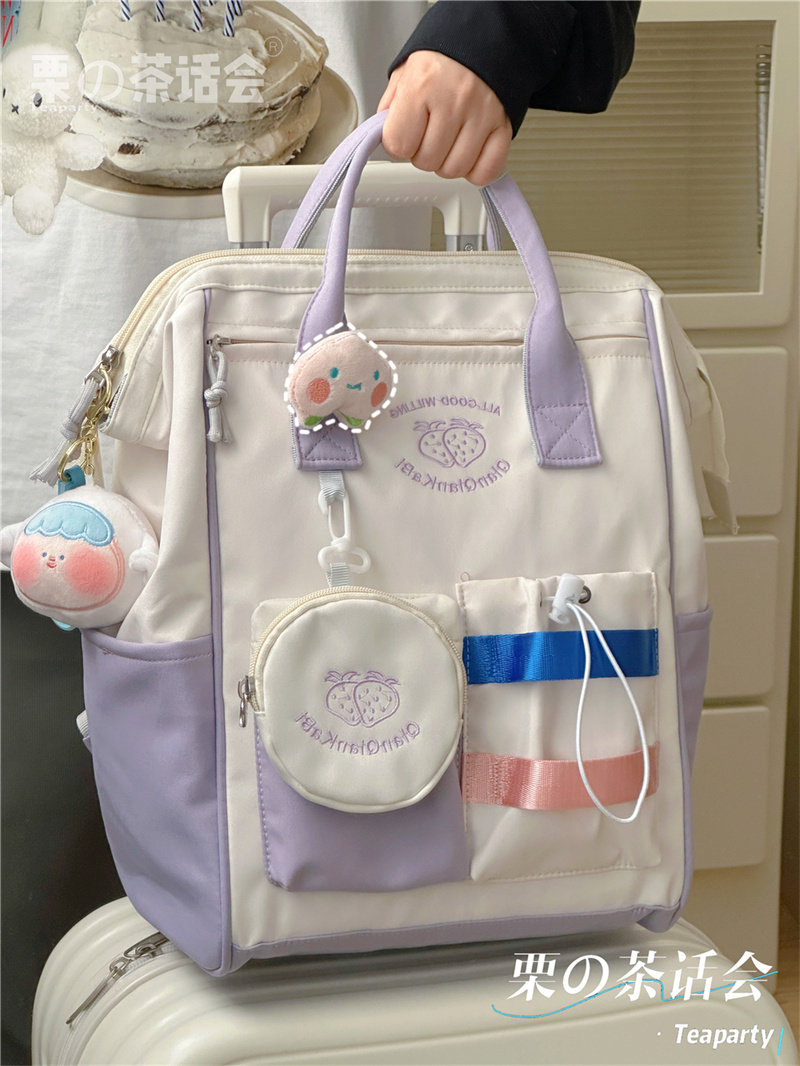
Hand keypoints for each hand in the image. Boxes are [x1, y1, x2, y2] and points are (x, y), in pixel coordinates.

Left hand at [377, 51, 511, 186]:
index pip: (398, 144)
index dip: (398, 144)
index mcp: (422, 84)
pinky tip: (468, 153)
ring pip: (454, 170)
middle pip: (427, 161)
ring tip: (449, 141)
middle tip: (428, 134)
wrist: (485, 36)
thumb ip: (391, 107)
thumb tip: (384, 137)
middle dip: (423, 153)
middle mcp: (453, 100)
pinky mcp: (503, 126)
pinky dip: (475, 170)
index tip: (404, 134)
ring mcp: (481, 115)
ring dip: (447, 162)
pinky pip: (486, 171)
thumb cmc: (444, 55)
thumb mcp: (406, 71)